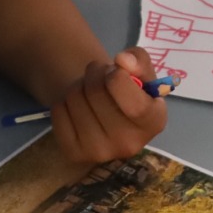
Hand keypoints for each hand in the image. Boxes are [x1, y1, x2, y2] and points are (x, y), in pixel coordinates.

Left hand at [49, 47, 168, 163]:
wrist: (108, 117)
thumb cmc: (130, 91)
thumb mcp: (142, 72)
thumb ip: (139, 60)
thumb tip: (122, 60)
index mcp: (154, 123)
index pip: (134, 104)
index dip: (119, 78)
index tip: (116, 70)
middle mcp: (128, 144)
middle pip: (96, 92)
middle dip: (95, 73)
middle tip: (100, 76)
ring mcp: (99, 152)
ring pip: (74, 98)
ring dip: (79, 84)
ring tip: (90, 91)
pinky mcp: (73, 152)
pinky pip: (58, 110)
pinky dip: (64, 100)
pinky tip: (78, 107)